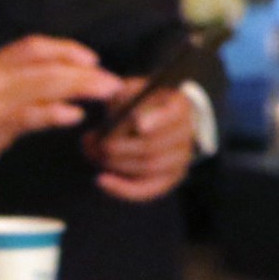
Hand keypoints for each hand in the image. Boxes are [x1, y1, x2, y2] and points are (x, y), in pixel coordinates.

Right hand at [0, 37, 124, 197]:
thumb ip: (15, 84)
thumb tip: (60, 80)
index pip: (32, 46)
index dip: (67, 50)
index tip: (94, 60)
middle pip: (44, 65)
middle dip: (84, 72)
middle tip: (113, 82)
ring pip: (41, 85)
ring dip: (79, 88)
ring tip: (105, 95)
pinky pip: (27, 115)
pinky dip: (54, 112)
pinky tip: (75, 115)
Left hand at [86, 81, 196, 200]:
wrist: (152, 118)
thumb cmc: (137, 102)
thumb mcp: (131, 89)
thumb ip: (123, 94)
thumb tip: (111, 97)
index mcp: (179, 105)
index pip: (172, 113)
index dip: (157, 119)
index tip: (138, 124)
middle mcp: (186, 133)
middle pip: (154, 144)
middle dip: (118, 146)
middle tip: (92, 142)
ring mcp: (181, 158)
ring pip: (149, 166)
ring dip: (115, 163)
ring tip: (92, 154)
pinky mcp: (169, 178)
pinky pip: (148, 189)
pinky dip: (123, 188)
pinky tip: (101, 180)